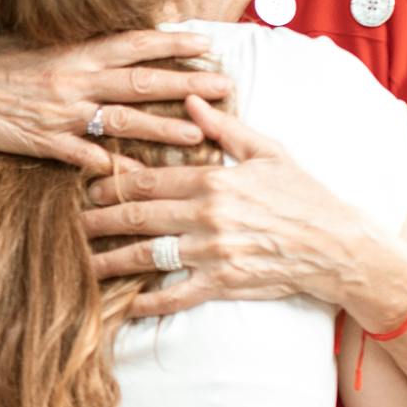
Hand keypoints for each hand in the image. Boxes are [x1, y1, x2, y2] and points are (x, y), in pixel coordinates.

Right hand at [0, 28, 233, 176]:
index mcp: (73, 50)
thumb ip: (70, 43)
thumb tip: (102, 37)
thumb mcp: (30, 41)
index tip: (207, 41)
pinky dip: (110, 167)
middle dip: (186, 83)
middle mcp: (73, 78)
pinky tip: (138, 178)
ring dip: (163, 127)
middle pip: (141, 81)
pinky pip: (84, 157)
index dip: (172, 42)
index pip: (133, 42)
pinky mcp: (44, 143)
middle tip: (225, 86)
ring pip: (122, 120)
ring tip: (199, 133)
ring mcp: (61, 113)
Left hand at [80, 96, 406, 320]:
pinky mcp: (222, 284)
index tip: (86, 184)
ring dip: (109, 261)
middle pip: (136, 217)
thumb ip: (224, 127)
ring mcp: (212, 253)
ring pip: (146, 257)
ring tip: (80, 263)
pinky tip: (123, 306)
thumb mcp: (268, 150)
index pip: (148, 179)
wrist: (338, 245)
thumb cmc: (304, 194)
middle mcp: (206, 216)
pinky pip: (175, 296)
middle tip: (68, 223)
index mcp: (214, 179)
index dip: (111, 181)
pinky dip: (147, 303)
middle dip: (97, 220)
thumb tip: (189, 100)